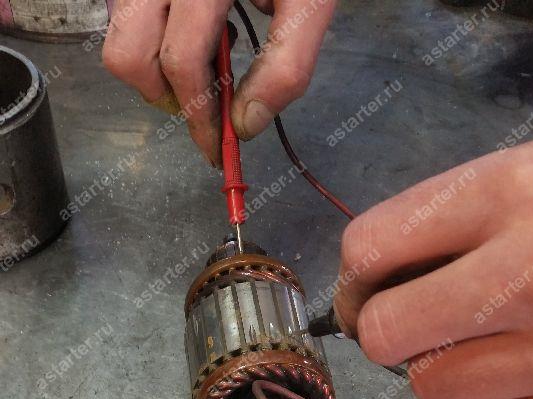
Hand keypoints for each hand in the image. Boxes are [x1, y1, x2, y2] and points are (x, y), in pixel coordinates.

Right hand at [102, 0, 335, 165]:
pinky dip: (155, 39)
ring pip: (119, 38)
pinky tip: (197, 29)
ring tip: (206, 56)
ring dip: (155, 67)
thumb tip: (246, 125)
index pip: (181, 61)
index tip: (215, 146)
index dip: (198, 115)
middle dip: (166, 95)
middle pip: (129, 56)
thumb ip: (286, 65)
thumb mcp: (309, 4)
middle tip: (206, 100)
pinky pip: (126, 17)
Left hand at [334, 140, 532, 398]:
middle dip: (391, 331)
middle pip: (382, 332)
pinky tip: (515, 390)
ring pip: (427, 387)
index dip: (356, 276)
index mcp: (515, 191)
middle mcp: (529, 273)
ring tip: (502, 344)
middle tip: (423, 324)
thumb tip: (372, 275)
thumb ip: (461, 216)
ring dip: (447, 371)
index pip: (370, 248)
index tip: (368, 288)